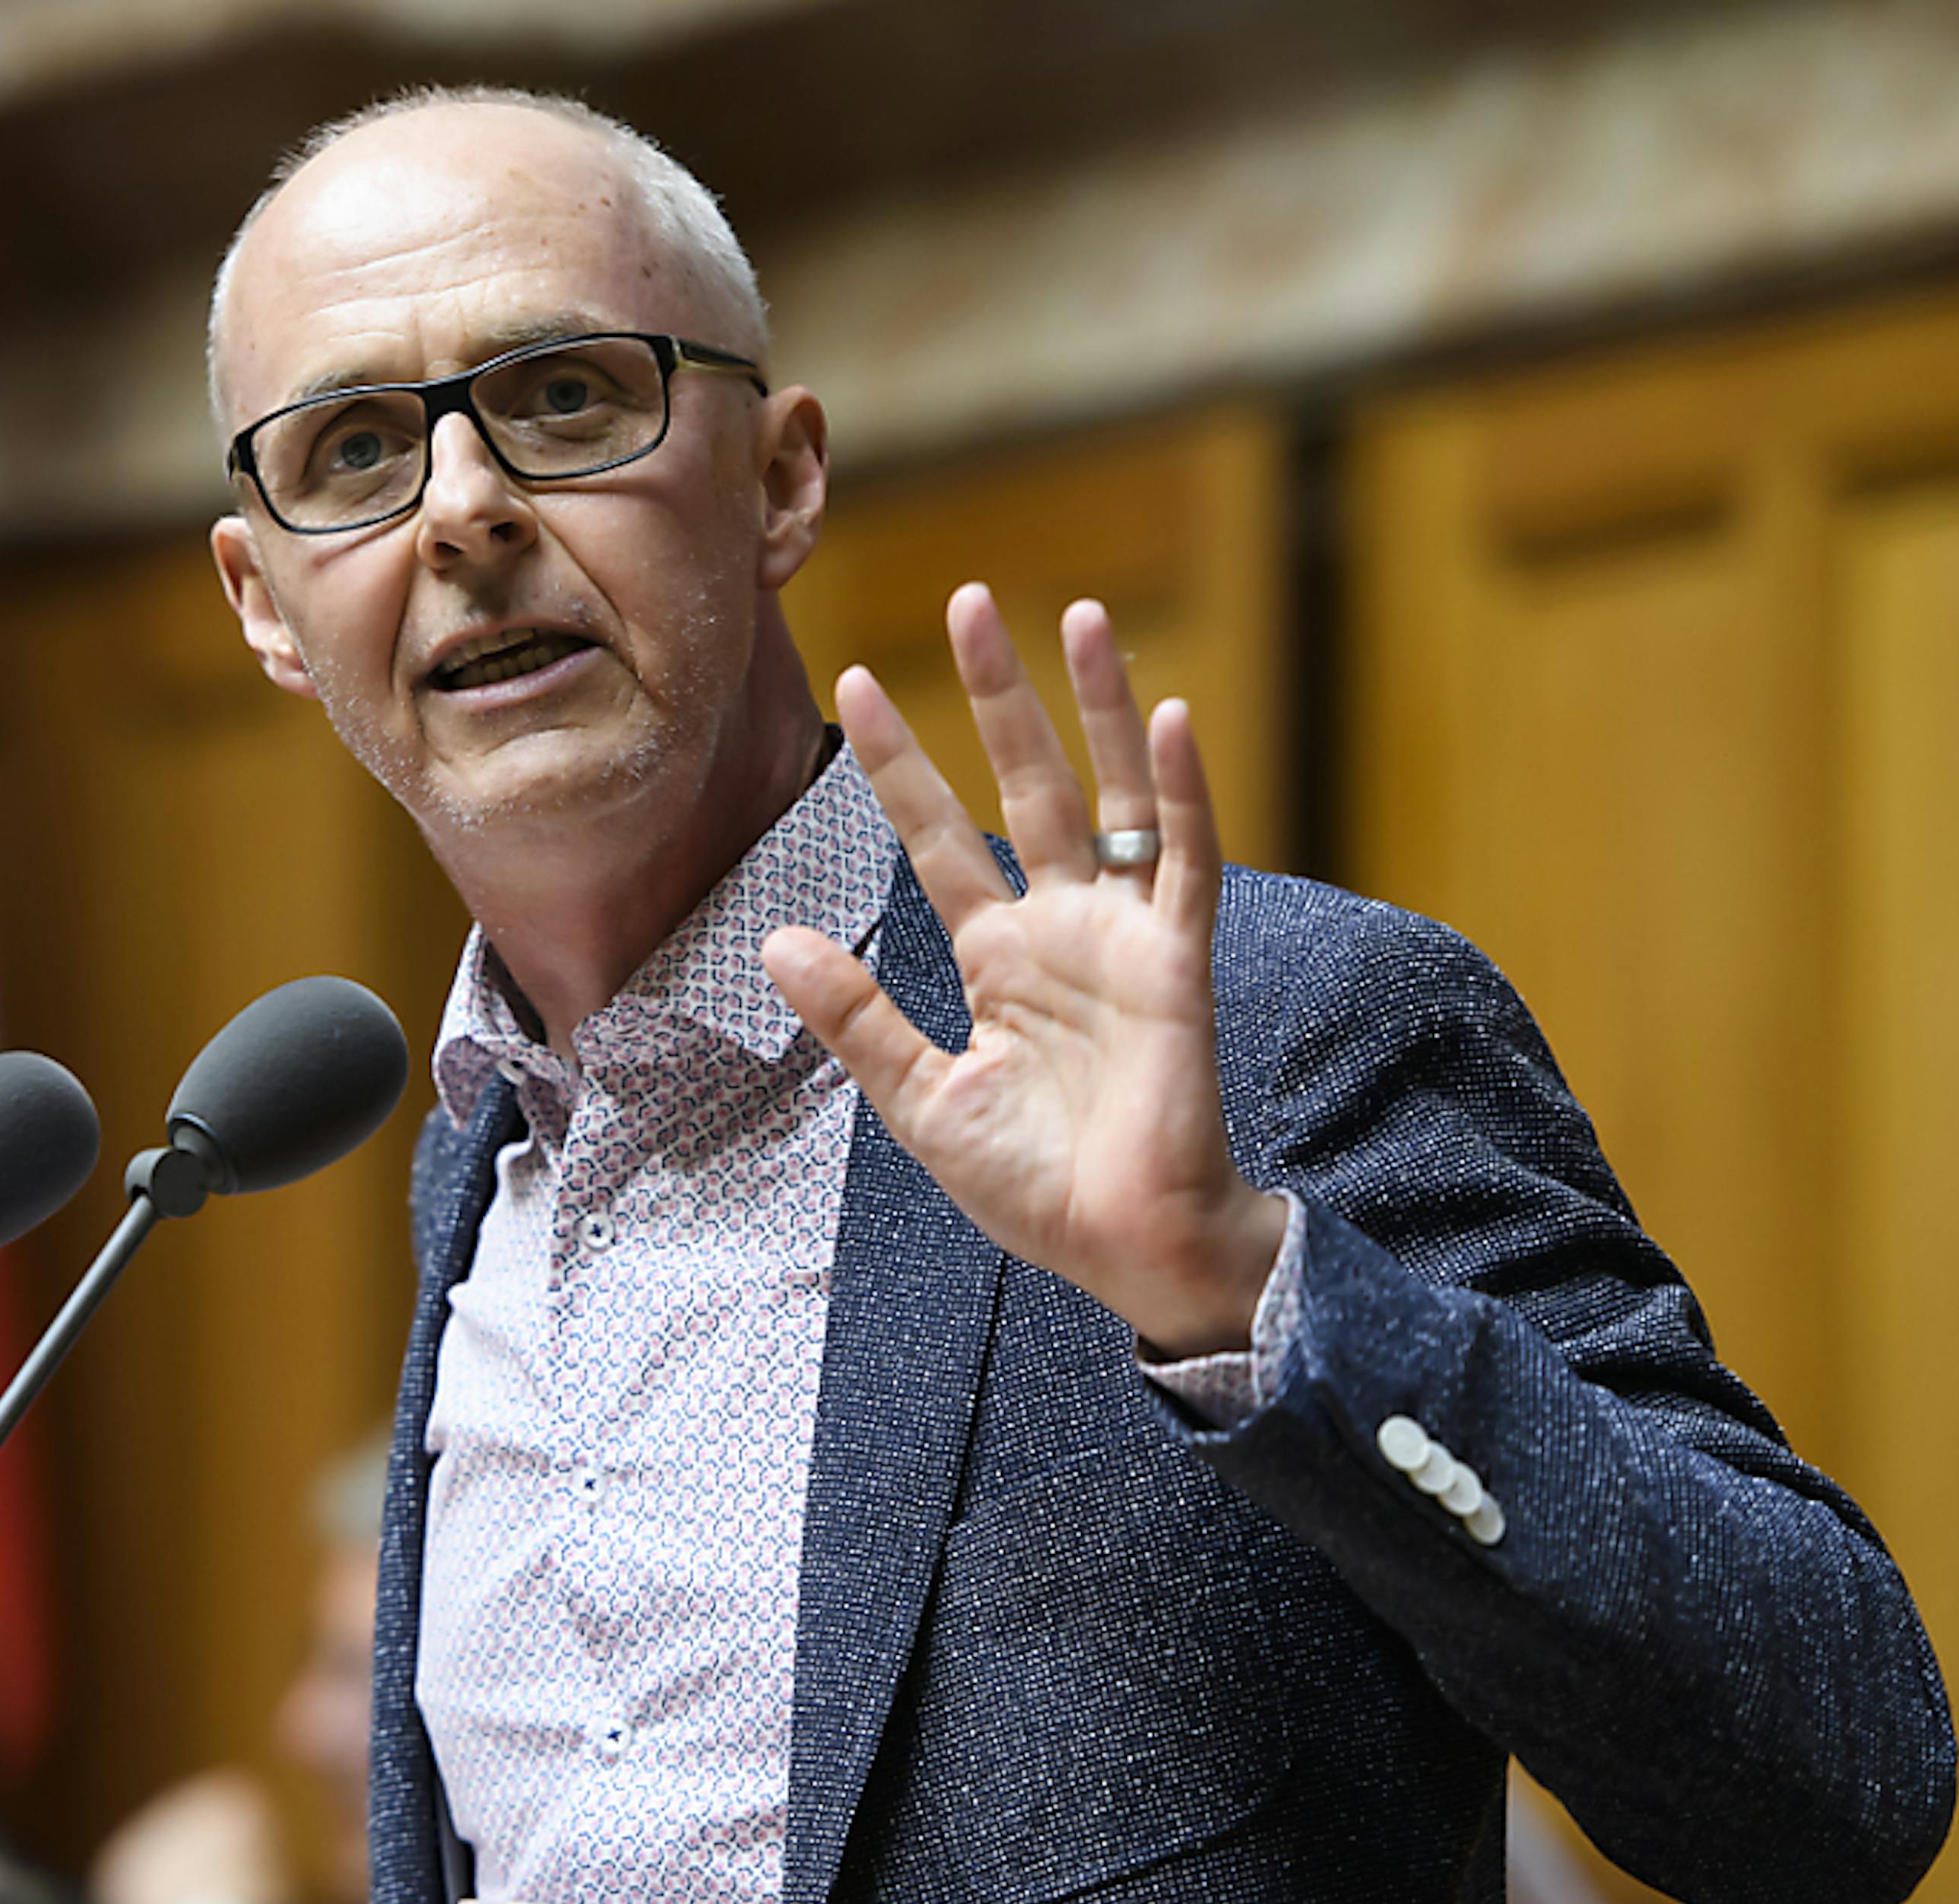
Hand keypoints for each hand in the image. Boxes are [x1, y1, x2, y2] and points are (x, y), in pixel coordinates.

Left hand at [761, 584, 1283, 1355]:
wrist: (1124, 1249)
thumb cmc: (1034, 1185)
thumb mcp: (920, 1100)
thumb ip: (857, 1017)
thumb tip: (775, 937)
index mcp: (995, 959)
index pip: (936, 837)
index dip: (901, 762)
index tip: (858, 683)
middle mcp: (1059, 928)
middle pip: (1023, 785)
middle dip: (998, 695)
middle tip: (968, 599)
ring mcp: (1121, 937)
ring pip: (1109, 795)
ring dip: (1095, 707)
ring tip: (1075, 615)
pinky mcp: (1176, 962)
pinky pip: (1183, 860)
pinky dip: (1180, 791)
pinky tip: (1169, 716)